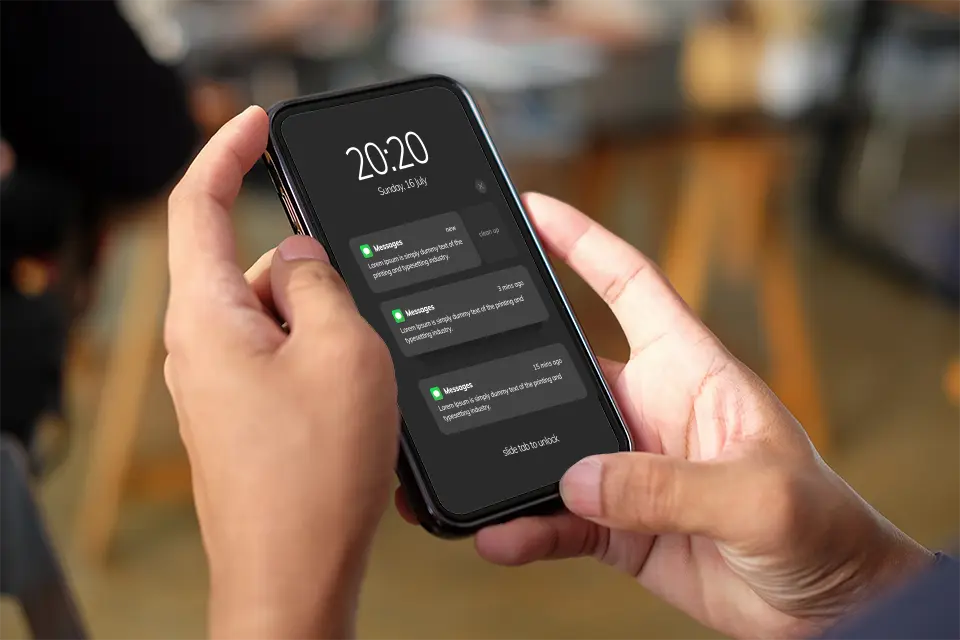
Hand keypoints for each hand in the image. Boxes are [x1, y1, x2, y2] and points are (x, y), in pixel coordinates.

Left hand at [165, 107, 397, 639]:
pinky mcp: (242, 417)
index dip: (227, 150)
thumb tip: (302, 254)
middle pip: (253, 266)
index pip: (197, 204)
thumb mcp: (344, 350)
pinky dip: (320, 359)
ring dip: (325, 327)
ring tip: (361, 381)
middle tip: (361, 316)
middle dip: (313, 271)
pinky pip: (281, 359)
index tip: (259, 123)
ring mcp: (218, 387)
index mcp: (207, 317)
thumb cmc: (313, 476)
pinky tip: (354, 400)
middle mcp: (199, 349)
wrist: (292, 577)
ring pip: (276, 317)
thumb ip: (322, 280)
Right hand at [397, 194, 931, 639]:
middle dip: (509, 360)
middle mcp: (648, 409)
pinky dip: (524, 526)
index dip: (582, 242)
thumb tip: (581, 478)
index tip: (533, 210)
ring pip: (546, 448)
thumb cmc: (823, 527)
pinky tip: (502, 535)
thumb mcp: (760, 496)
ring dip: (506, 461)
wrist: (826, 605)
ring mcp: (627, 468)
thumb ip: (672, 486)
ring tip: (467, 477)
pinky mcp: (616, 523)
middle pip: (563, 368)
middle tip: (455, 362)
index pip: (630, 285)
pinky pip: (556, 517)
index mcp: (690, 370)